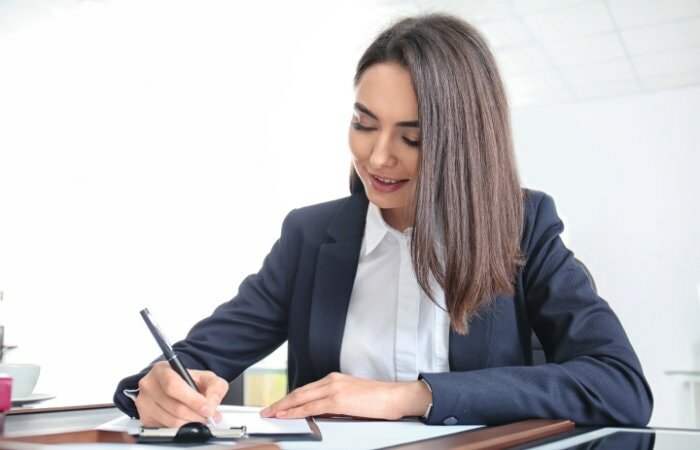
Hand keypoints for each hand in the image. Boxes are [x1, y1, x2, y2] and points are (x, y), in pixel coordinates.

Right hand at [135, 361, 228, 427]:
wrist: (174, 386)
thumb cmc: (187, 380)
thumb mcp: (205, 377)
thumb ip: (215, 386)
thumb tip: (213, 402)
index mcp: (162, 370)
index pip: (174, 386)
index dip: (193, 400)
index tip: (207, 409)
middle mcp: (149, 385)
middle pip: (174, 406)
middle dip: (196, 414)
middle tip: (209, 416)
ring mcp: (144, 402)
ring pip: (171, 420)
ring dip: (191, 423)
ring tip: (201, 418)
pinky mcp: (145, 418)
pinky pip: (166, 428)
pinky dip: (181, 428)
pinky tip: (188, 421)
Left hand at [259, 372, 430, 419]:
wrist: (395, 397)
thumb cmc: (379, 399)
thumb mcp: (352, 398)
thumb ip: (335, 403)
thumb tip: (320, 413)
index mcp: (335, 380)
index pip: (306, 389)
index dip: (289, 398)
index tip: (278, 405)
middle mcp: (332, 381)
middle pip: (299, 392)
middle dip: (281, 402)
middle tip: (266, 411)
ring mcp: (334, 389)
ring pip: (301, 397)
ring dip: (283, 406)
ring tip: (270, 414)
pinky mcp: (338, 400)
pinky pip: (311, 406)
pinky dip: (296, 411)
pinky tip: (286, 415)